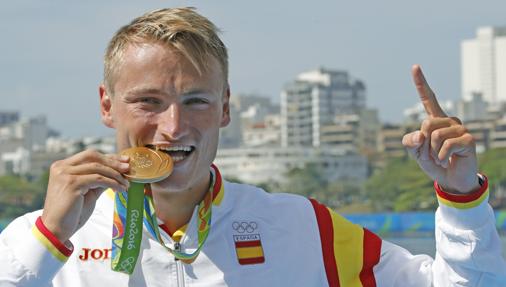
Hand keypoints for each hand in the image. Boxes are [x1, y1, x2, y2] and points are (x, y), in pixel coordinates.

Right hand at [41, 149, 129, 241]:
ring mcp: (65, 174)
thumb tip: (117, 172)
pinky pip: (98, 179)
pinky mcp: (72, 183)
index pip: (89, 156)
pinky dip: (112, 183)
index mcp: (62, 166)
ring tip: (126, 184)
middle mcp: (61, 167)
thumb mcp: (87, 192)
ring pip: (97, 167)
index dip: (108, 157)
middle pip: (93, 156)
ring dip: (115, 174)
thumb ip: (98, 181)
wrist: (56, 230)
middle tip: (128, 168)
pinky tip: (120, 189)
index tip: (124, 161)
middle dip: (113, 161)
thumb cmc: (71, 213)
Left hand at [402, 65, 479, 193]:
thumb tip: (419, 135)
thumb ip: (410, 142)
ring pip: (434, 135)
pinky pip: (445, 146)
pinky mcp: (468, 139)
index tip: (415, 66)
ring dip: (432, 152)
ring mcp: (460, 129)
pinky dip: (441, 157)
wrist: (451, 180)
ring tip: (440, 157)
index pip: (428, 98)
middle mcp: (449, 120)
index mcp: (436, 120)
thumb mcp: (415, 153)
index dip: (421, 83)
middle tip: (431, 154)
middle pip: (426, 123)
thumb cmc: (434, 163)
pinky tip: (447, 161)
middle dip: (423, 144)